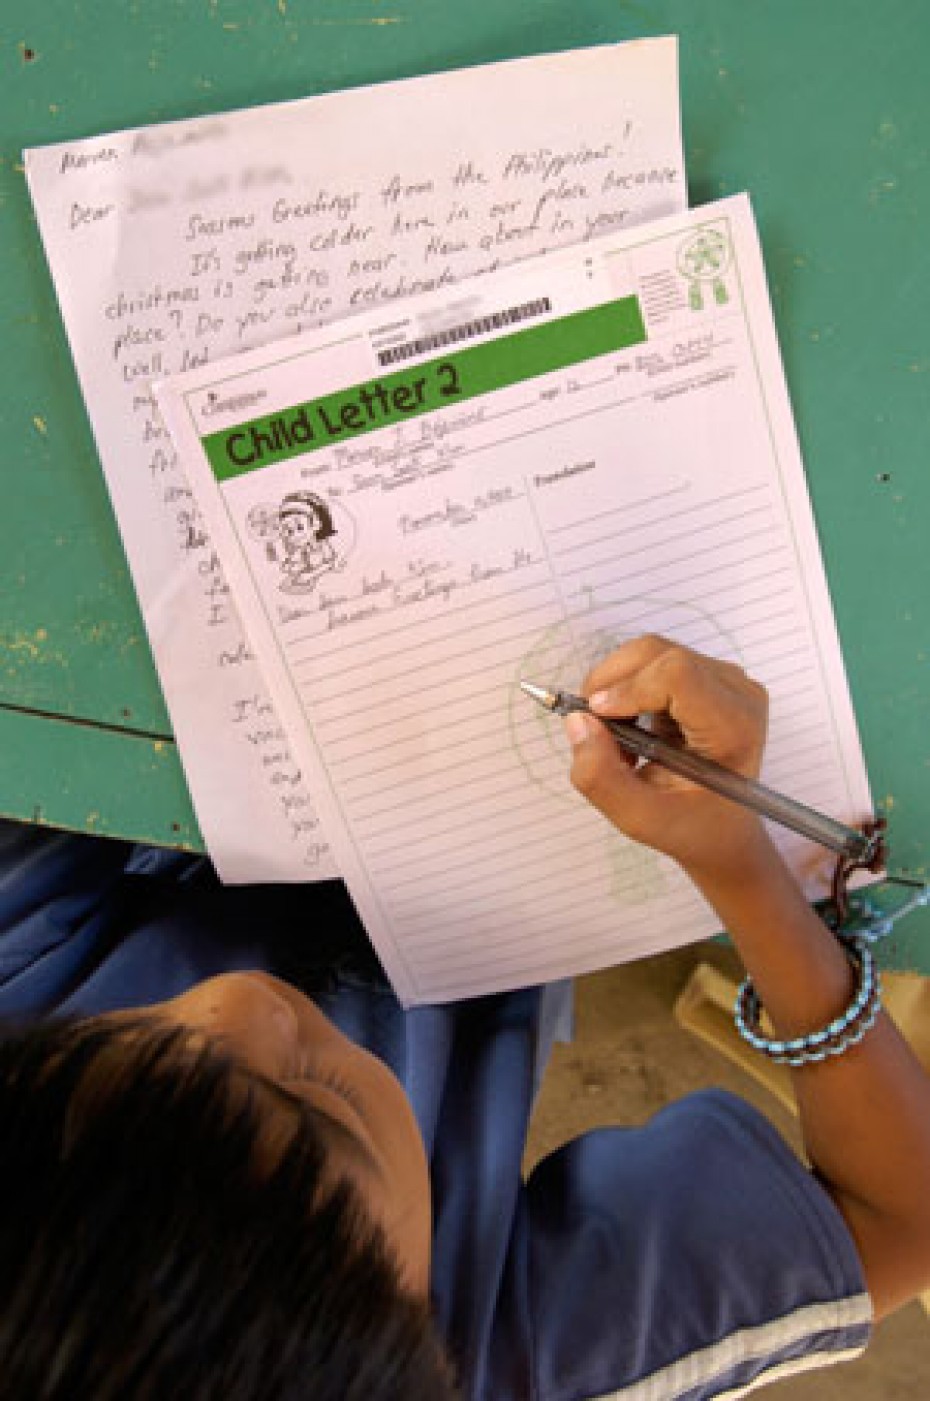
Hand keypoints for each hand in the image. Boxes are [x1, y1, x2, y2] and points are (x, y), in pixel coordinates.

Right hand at [564, 635, 773, 880]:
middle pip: (658, 654)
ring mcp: (725, 680)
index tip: (598, 719)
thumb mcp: (638, 818)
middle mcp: (737, 693)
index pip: (678, 675)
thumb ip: (600, 776)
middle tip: (597, 730)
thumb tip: (577, 720)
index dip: (628, 689)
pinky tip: (630, 725)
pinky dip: (626, 687)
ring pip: (650, 652)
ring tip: (615, 736)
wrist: (722, 827)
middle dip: (612, 685)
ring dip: (616, 688)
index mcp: (734, 729)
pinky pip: (653, 661)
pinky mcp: (708, 675)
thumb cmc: (690, 826)